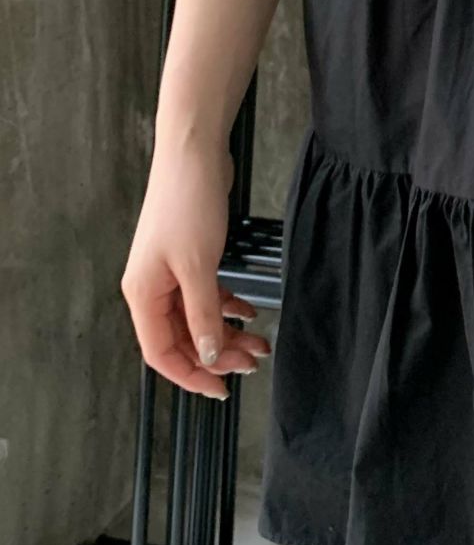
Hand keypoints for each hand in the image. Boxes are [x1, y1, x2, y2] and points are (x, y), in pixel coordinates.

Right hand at [121, 133, 270, 396]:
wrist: (194, 154)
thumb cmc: (187, 203)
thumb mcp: (199, 268)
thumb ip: (204, 316)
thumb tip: (209, 355)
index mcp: (143, 295)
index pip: (161, 353)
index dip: (191, 375)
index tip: (221, 390)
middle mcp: (152, 287)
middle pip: (182, 338)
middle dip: (218, 354)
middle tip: (253, 362)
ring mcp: (170, 272)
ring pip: (198, 317)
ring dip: (227, 332)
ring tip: (259, 341)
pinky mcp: (189, 256)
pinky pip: (206, 295)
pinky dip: (228, 305)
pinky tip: (249, 311)